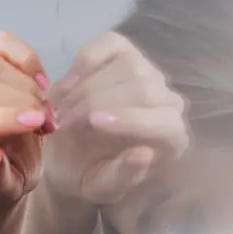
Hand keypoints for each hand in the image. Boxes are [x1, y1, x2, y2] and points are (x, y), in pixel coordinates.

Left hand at [0, 31, 50, 208]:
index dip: (2, 119)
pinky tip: (40, 83)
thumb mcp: (2, 190)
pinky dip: (27, 59)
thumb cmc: (1, 174)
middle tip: (48, 123)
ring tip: (44, 109)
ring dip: (27, 84)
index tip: (39, 124)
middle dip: (22, 102)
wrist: (4, 155)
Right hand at [44, 32, 188, 205]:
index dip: (131, 120)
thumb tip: (143, 154)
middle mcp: (167, 102)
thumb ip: (123, 177)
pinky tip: (67, 86)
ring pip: (128, 65)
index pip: (165, 123)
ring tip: (61, 110)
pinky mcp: (124, 52)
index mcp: (171, 140)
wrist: (67, 158)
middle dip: (97, 102)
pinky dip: (85, 61)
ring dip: (86, 86)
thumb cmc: (88, 175)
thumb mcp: (101, 188)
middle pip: (144, 89)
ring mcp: (148, 73)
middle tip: (63, 123)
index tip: (93, 122)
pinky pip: (110, 45)